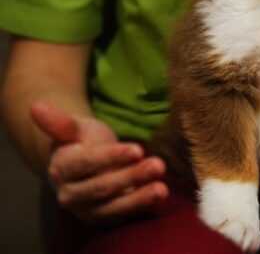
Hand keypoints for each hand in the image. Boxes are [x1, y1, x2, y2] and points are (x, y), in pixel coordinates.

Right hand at [30, 101, 168, 223]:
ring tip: (162, 189)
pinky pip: (124, 213)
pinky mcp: (105, 216)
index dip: (112, 157)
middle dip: (131, 176)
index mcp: (62, 168)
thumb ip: (59, 121)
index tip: (137, 149)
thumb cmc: (82, 140)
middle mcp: (71, 193)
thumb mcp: (75, 127)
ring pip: (114, 205)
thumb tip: (35, 106)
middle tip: (158, 165)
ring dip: (140, 197)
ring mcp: (88, 208)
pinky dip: (142, 206)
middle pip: (103, 186)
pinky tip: (160, 195)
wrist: (85, 162)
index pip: (88, 163)